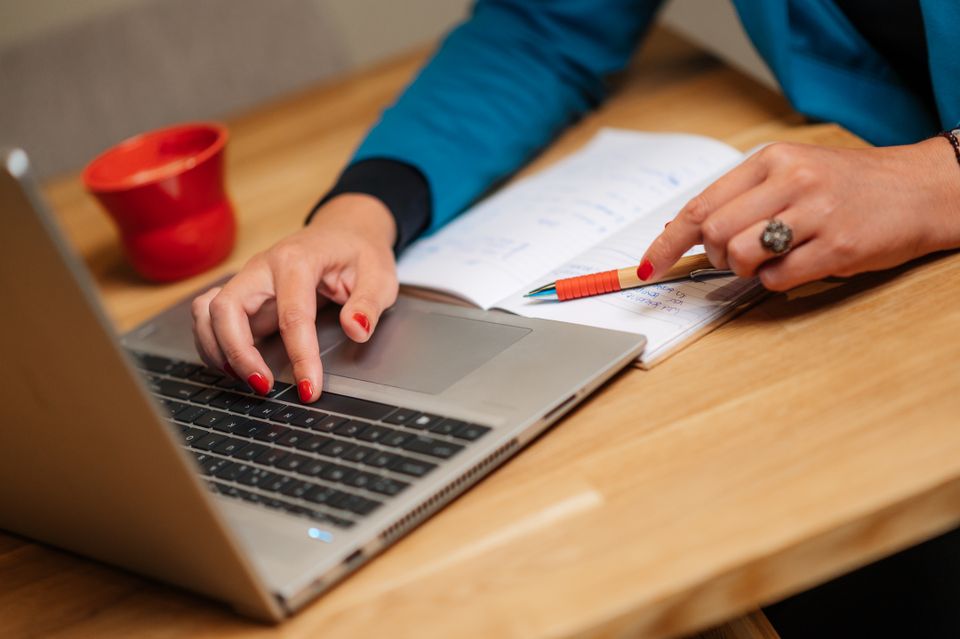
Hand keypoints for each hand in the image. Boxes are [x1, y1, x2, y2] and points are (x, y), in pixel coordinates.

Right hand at [191, 194, 398, 400]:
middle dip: (238, 353)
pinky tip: (235, 367)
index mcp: (298, 259)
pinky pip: (209, 317)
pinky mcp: (242, 295)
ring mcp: (248, 280)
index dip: (300, 355)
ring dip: (217, 350)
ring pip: (207, 312)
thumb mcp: (380, 275)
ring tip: (246, 380)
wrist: (344, 233)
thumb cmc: (360, 254)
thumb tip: (356, 330)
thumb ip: (369, 303)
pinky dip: (213, 344)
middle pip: (226, 307)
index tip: (309, 388)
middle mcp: (262, 267)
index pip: (292, 314)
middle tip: (263, 386)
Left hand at [639, 138, 959, 290]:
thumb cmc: (849, 186)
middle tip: (736, 258)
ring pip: (742, 256)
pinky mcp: (837, 248)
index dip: (668, 241)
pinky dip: (776, 281)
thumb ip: (743, 197)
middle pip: (715, 233)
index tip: (649, 266)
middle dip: (716, 257)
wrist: (921, 190)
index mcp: (772, 160)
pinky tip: (799, 266)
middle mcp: (791, 181)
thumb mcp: (793, 172)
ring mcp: (815, 214)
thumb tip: (686, 233)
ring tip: (773, 258)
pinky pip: (778, 278)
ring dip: (746, 270)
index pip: (701, 205)